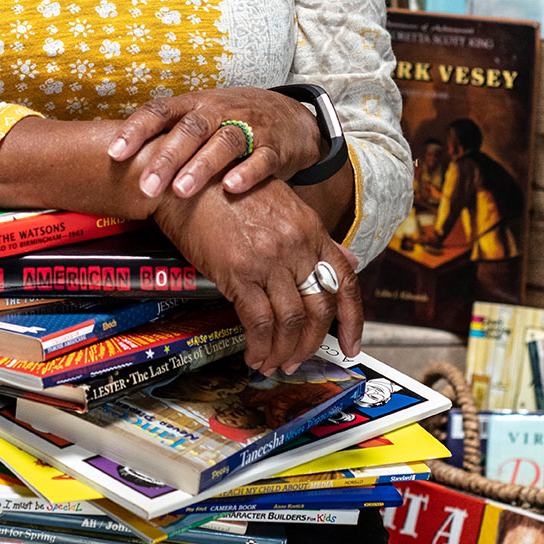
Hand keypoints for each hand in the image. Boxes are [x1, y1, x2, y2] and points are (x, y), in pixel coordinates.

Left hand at [108, 89, 321, 202]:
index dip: (136, 130)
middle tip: (147, 186)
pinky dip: (246, 172)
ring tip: (181, 190)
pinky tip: (230, 187)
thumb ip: (167, 134)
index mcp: (195, 104)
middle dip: (167, 158)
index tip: (114, 154)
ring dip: (201, 166)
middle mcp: (219, 111)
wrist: (291, 118)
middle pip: (191, 129)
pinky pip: (261, 158)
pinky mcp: (274, 147)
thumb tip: (118, 159)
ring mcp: (249, 127)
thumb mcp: (200, 118)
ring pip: (224, 142)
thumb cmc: (232, 121)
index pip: (160, 110)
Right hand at [154, 177, 361, 373]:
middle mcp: (295, 246)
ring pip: (291, 321)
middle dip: (312, 343)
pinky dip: (259, 346)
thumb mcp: (285, 206)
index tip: (351, 345)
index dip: (353, 321)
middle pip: (319, 309)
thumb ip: (316, 238)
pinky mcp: (239, 272)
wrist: (189, 181)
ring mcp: (268, 260)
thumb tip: (346, 261)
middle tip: (300, 359)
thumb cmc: (231, 191)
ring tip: (274, 362)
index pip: (345, 283)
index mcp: (311, 230)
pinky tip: (254, 354)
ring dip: (284, 350)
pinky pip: (258, 322)